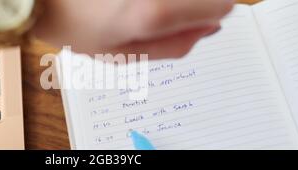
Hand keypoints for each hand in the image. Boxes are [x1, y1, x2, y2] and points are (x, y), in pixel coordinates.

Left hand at [32, 0, 234, 58]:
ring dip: (169, 1)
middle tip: (151, 14)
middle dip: (190, 5)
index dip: (210, 16)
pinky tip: (122, 1)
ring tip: (131, 5)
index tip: (189, 23)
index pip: (222, 4)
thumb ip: (174, 45)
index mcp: (153, 11)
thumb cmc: (75, 27)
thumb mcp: (124, 54)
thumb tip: (211, 28)